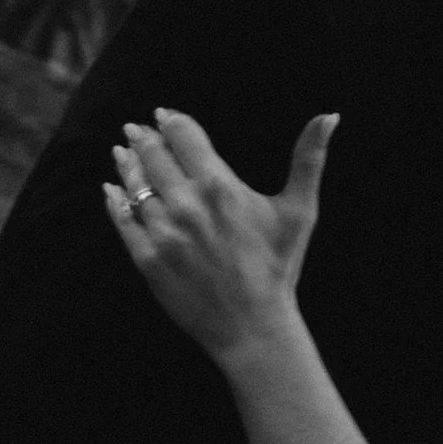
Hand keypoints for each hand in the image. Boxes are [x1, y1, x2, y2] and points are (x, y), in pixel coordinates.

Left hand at [103, 107, 337, 365]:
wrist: (252, 328)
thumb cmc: (277, 270)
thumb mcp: (299, 212)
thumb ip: (309, 159)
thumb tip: (330, 114)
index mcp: (219, 186)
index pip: (183, 136)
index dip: (170, 121)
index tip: (162, 114)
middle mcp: (186, 205)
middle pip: (154, 155)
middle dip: (144, 138)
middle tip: (135, 129)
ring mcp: (164, 233)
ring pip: (135, 185)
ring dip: (127, 164)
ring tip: (122, 152)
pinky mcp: (148, 261)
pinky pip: (124, 222)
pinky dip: (115, 202)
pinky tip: (112, 190)